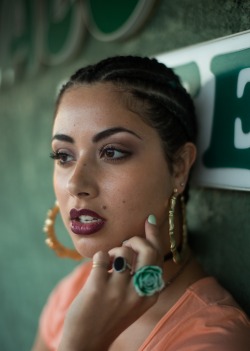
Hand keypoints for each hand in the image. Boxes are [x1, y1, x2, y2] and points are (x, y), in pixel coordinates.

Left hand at [58, 215, 163, 350]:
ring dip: (115, 249)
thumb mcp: (135, 300)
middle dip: (135, 239)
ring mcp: (119, 291)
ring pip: (124, 252)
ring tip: (109, 260)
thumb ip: (142, 277)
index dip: (154, 235)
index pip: (158, 257)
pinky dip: (99, 256)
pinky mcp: (98, 289)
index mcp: (151, 293)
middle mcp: (139, 292)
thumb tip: (143, 244)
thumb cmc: (111, 314)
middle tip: (124, 244)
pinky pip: (102, 257)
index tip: (149, 219)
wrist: (87, 341)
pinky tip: (98, 266)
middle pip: (147, 251)